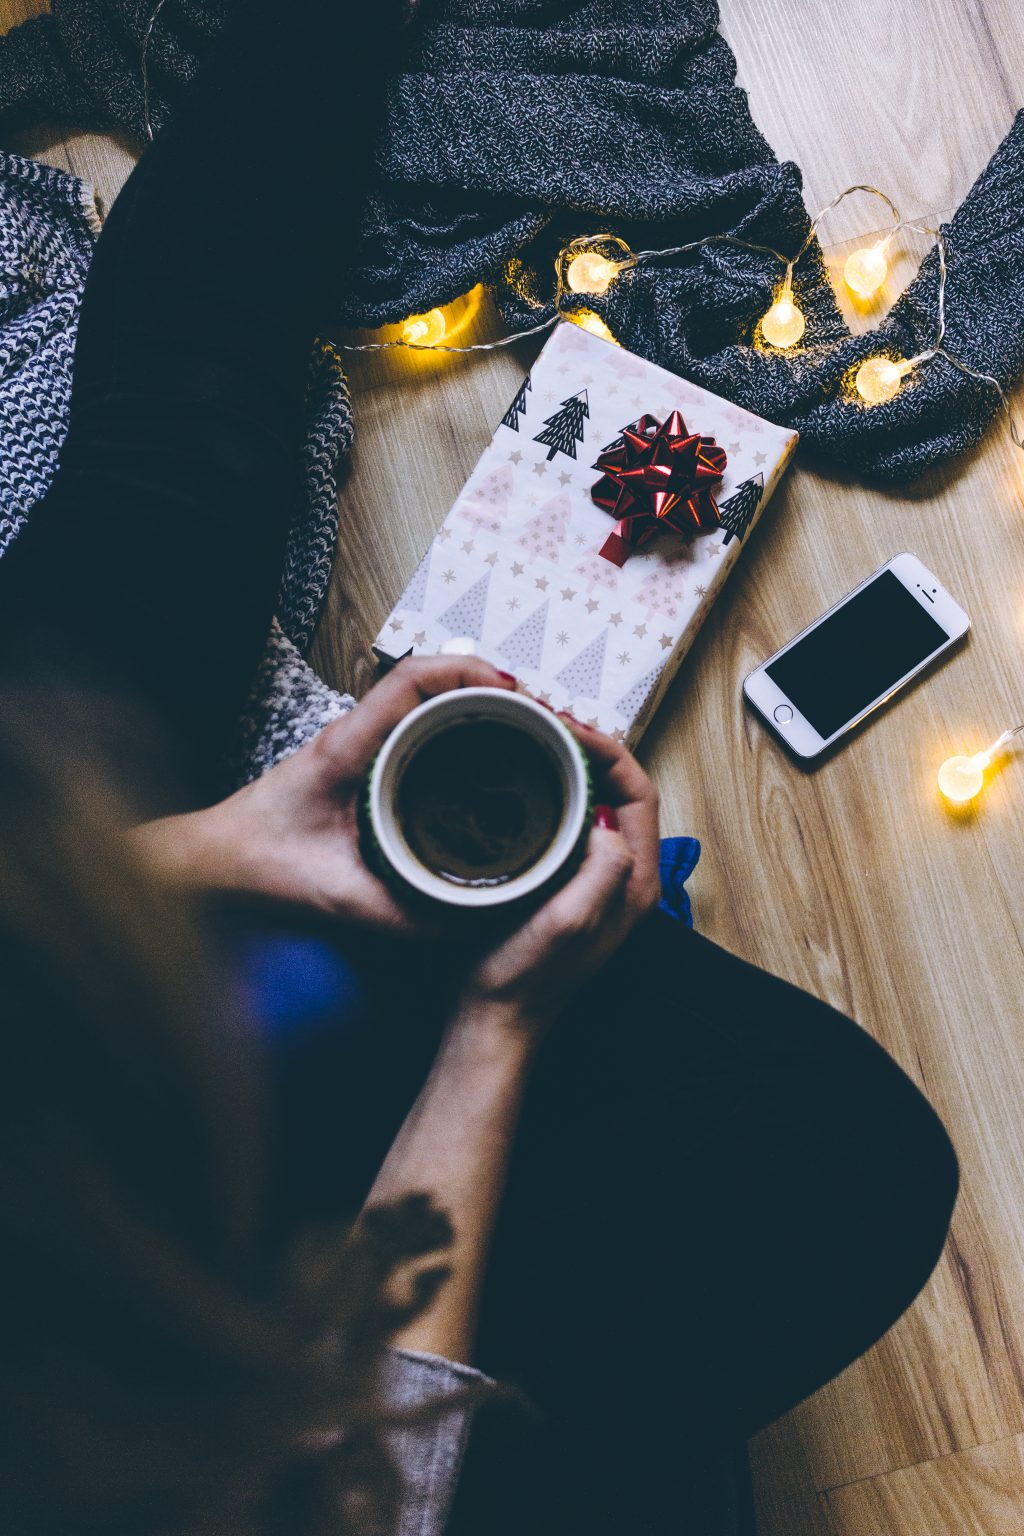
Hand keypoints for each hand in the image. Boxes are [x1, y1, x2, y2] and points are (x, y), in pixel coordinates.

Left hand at [134, 656, 516, 933]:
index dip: (471, 672)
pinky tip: (496, 755)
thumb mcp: (335, 896)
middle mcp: (358, 731)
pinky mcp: (369, 757)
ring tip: (537, 732)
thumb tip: (470, 922)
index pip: (414, 679)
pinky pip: (426, 724)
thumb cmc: (258, 864)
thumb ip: (399, 913)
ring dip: (486, 704)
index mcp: (348, 745)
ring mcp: (364, 740)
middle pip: (439, 678)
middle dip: (498, 687)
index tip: (517, 695)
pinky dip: (467, 726)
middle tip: (548, 720)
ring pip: (435, 698)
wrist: (214, 861)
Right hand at [459, 716, 660, 1034]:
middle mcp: (621, 878)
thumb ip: (601, 871)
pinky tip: (520, 784)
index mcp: (633, 883)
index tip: (570, 729)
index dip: (610, 753)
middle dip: (591, 750)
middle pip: (621, 792)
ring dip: (571, 767)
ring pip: (594, 803)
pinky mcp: (563, 882)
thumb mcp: (567, 923)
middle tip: (549, 724)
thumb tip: (609, 820)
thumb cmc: (523, 982)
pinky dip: (550, 793)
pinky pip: (567, 822)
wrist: (490, 1022)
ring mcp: (593, 880)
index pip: (640, 793)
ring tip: (535, 741)